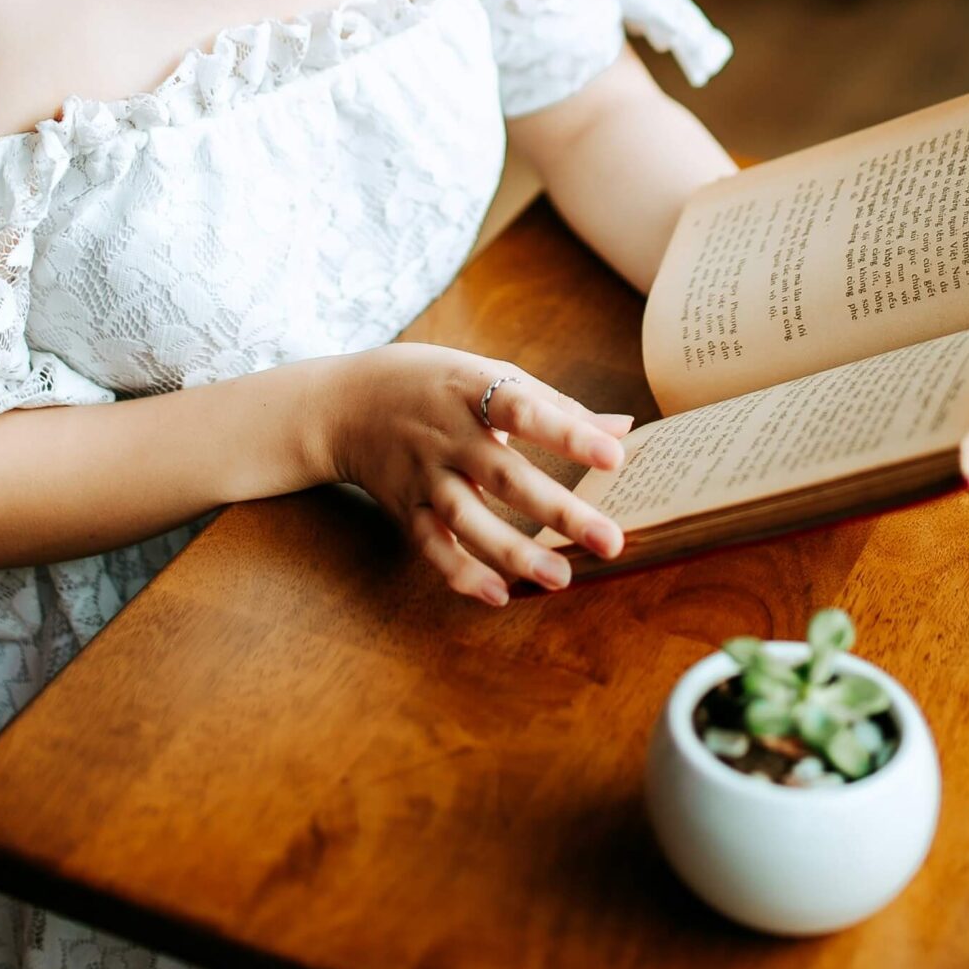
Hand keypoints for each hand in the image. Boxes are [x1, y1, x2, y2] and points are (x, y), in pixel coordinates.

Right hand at [324, 342, 630, 607]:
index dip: (568, 433)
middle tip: (611, 541)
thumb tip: (623, 429)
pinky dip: (461, 572)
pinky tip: (500, 595)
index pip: (524, 409)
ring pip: (467, 518)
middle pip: (505, 474)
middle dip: (558, 509)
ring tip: (562, 578)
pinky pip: (432, 545)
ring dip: (513, 551)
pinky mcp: (406, 508)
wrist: (345, 403)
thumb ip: (554, 404)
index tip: (614, 457)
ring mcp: (424, 475)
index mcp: (473, 391)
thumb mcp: (487, 373)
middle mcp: (447, 435)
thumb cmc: (434, 383)